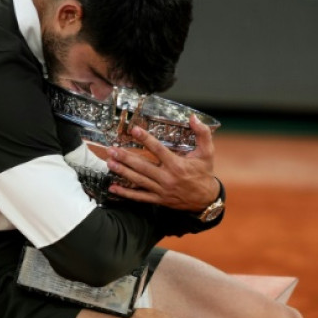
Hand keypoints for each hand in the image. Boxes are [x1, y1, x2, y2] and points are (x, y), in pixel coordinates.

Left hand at [105, 114, 219, 211]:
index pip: (158, 149)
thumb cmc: (204, 173)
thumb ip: (203, 133)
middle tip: (112, 149)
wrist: (206, 200)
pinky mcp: (158, 199)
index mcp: (177, 165)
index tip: (134, 130)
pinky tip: (113, 188)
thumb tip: (194, 118)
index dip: (145, 139)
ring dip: (122, 171)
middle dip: (125, 157)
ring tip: (110, 162)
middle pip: (142, 166)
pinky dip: (125, 193)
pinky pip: (139, 197)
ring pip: (138, 180)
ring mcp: (161, 190)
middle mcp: (167, 178)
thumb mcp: (208, 153)